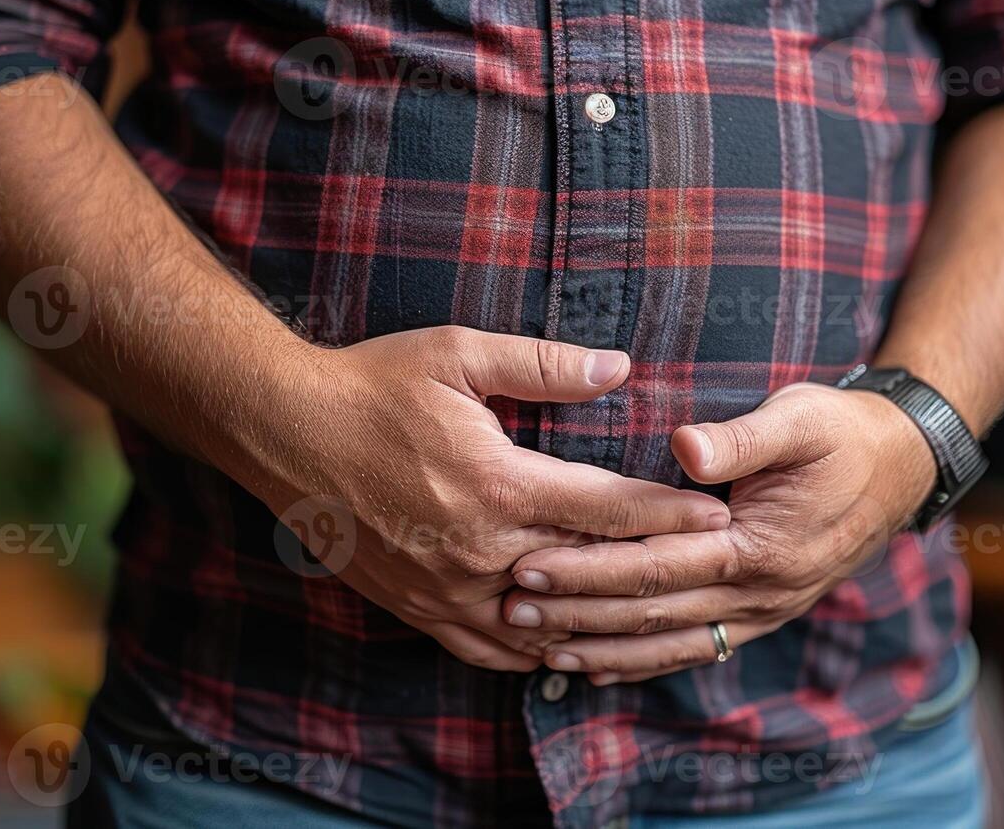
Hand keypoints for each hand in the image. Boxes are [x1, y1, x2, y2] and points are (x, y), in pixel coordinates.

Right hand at [234, 326, 731, 672]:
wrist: (283, 432)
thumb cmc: (373, 384)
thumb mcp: (458, 354)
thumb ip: (544, 365)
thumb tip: (619, 368)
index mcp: (498, 486)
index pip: (608, 510)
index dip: (670, 513)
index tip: (720, 516)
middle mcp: (478, 551)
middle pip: (588, 571)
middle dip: (651, 567)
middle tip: (709, 565)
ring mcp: (445, 590)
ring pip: (545, 624)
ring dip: (598, 618)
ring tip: (650, 612)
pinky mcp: (417, 608)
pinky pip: (491, 648)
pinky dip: (536, 650)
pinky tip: (567, 644)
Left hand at [501, 382, 936, 682]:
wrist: (902, 467)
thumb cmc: (842, 432)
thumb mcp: (800, 417)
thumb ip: (742, 436)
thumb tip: (683, 446)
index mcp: (759, 546)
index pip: (656, 565)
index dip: (588, 568)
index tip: (529, 564)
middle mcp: (759, 593)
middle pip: (650, 613)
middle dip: (575, 613)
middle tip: (509, 609)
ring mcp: (762, 611)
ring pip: (668, 643)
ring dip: (599, 646)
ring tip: (536, 646)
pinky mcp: (761, 613)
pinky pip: (694, 648)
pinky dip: (641, 661)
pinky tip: (596, 663)